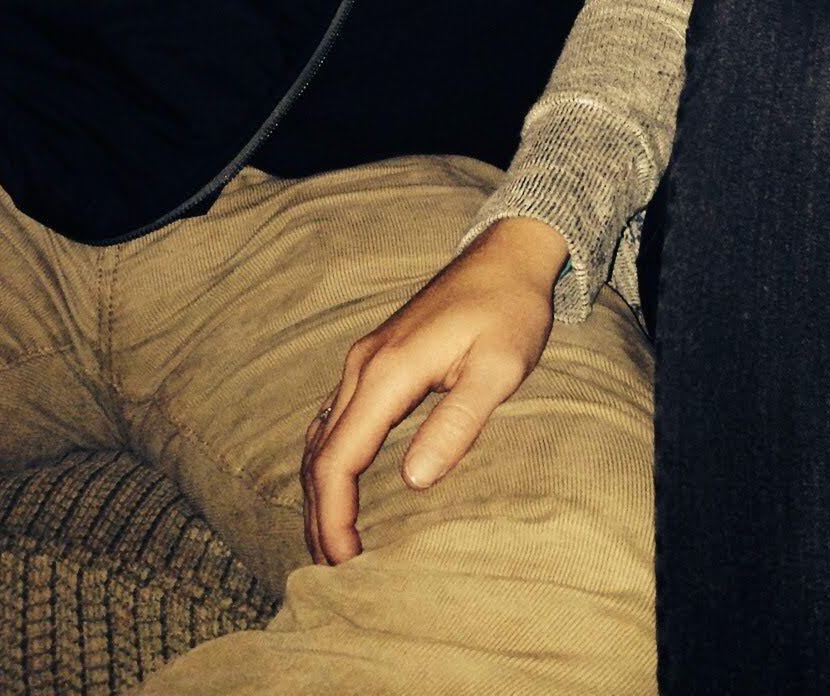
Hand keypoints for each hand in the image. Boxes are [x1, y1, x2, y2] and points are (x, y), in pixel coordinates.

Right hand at [300, 216, 565, 565]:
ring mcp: (364, 360)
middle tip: (335, 574)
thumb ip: (457, 421)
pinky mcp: (375, 360)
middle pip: (318, 454)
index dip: (334, 517)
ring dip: (320, 494)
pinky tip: (340, 491)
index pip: (338, 459)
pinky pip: (335, 420)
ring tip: (334, 546)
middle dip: (319, 518)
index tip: (345, 564)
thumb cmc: (511, 310)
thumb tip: (413, 480)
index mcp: (388, 372)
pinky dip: (329, 464)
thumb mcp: (500, 367)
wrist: (507, 255)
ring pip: (321, 437)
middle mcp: (363, 366)